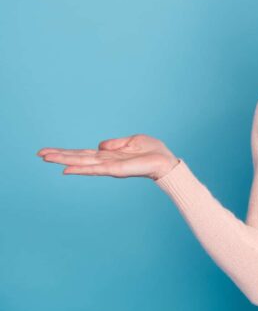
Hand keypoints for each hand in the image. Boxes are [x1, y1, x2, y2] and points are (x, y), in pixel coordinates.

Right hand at [37, 134, 179, 180]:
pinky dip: (81, 169)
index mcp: (108, 155)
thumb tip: (99, 146)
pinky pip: (95, 169)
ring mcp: (109, 166)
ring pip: (82, 163)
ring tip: (47, 158)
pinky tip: (67, 169)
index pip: (83, 153)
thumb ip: (114, 144)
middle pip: (78, 158)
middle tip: (39, 154)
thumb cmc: (152, 151)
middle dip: (59, 156)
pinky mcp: (115, 170)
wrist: (165, 161)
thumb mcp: (132, 141)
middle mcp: (105, 161)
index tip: (48, 151)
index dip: (66, 152)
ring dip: (64, 161)